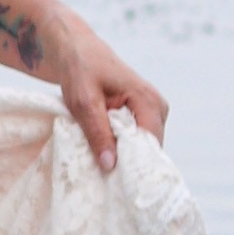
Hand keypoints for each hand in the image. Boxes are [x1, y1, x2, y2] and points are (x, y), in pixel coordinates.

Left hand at [0, 0, 167, 169]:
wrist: (77, 50)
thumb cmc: (79, 70)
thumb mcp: (83, 102)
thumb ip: (97, 132)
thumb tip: (110, 165)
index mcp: (147, 100)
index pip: (150, 143)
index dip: (135, 166)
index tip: (116, 184)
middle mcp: (157, 107)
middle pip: (150, 149)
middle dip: (129, 164)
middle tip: (104, 181)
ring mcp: (153, 112)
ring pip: (143, 147)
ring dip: (123, 157)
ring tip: (101, 167)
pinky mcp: (143, 117)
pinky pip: (136, 141)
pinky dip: (121, 149)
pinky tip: (105, 157)